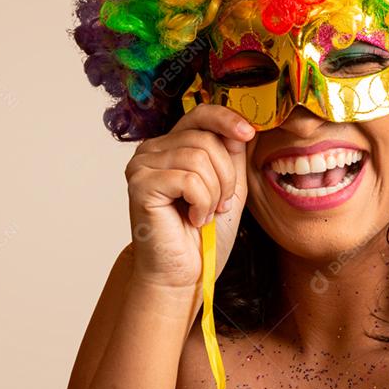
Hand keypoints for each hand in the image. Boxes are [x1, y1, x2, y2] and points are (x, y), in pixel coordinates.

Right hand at [125, 103, 255, 289]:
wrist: (182, 274)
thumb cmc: (202, 235)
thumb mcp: (229, 187)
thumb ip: (233, 154)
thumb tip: (246, 124)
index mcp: (171, 146)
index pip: (200, 114)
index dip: (227, 119)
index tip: (248, 134)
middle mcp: (151, 150)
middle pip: (205, 139)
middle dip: (226, 176)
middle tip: (221, 204)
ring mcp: (142, 165)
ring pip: (198, 157)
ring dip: (214, 192)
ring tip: (205, 214)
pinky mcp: (140, 183)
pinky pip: (188, 179)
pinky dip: (201, 203)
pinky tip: (193, 219)